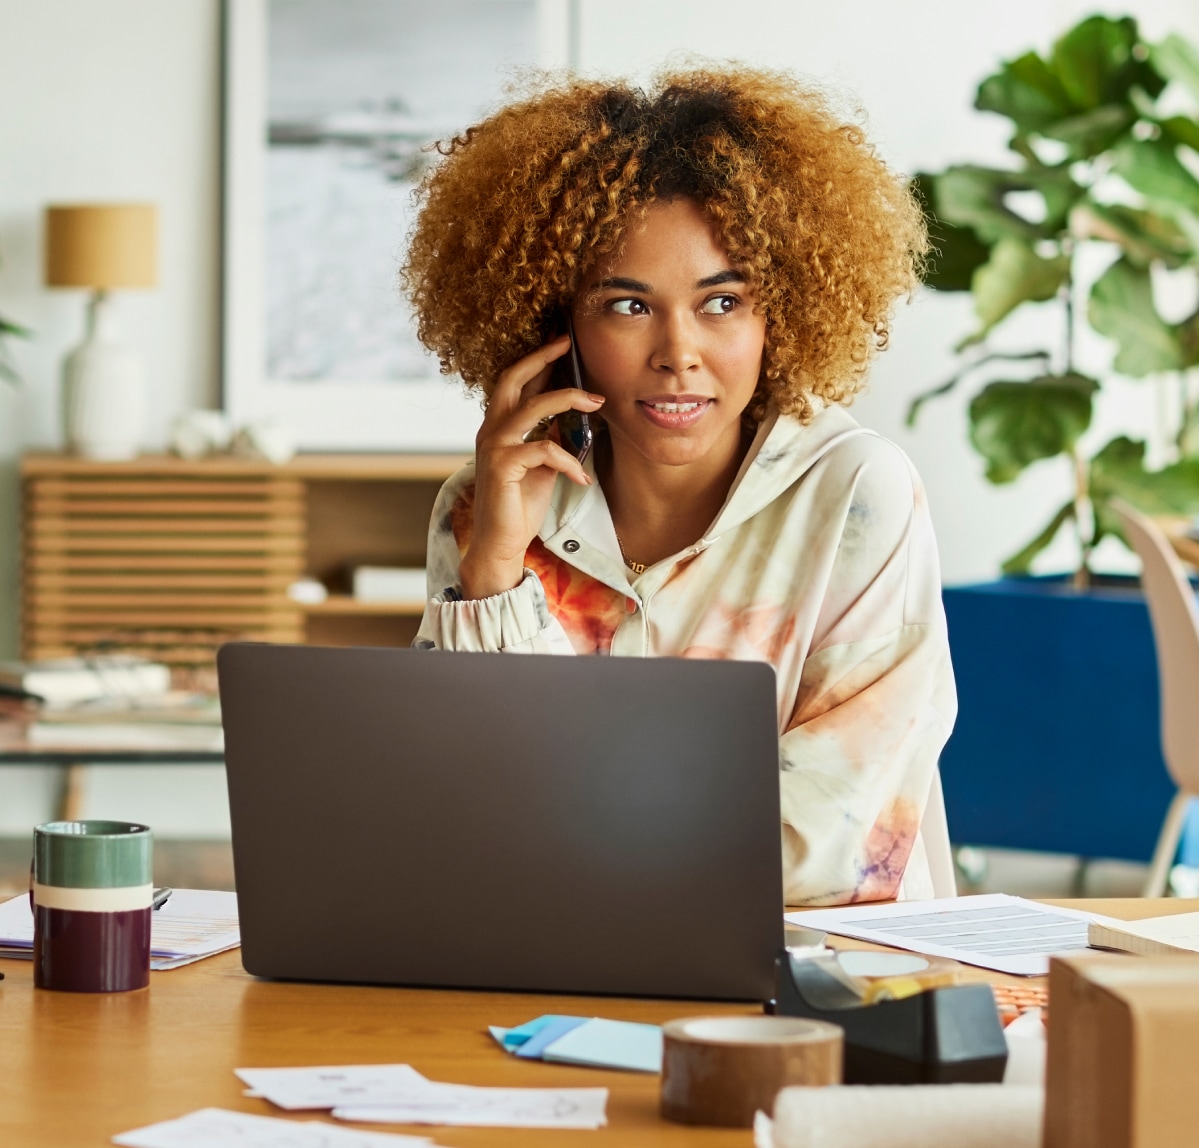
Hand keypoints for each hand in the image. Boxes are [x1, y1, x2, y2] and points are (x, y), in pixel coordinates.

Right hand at [460, 334, 604, 599]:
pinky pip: (543, 449)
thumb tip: (572, 416)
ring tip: (598, 402)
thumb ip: (549, 437)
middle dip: (542, 357)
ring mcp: (494, 447)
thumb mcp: (541, 465)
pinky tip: (581, 478)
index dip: (538, 359)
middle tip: (568, 342)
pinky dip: (568, 461)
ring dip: (569, 400)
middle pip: (513, 378)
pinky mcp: (501, 466)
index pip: (516, 382)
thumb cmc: (519, 505)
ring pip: (533, 408)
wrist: (501, 543)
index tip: (561, 341)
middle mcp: (491, 430)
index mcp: (499, 427)